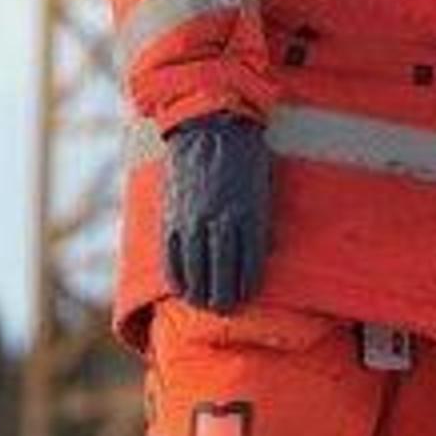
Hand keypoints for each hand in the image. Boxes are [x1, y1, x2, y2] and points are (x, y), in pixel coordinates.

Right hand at [162, 114, 271, 311]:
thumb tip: (261, 250)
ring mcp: (194, 218)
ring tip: (203, 305)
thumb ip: (259, 220)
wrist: (210, 125)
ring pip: (195, 267)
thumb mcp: (263, 186)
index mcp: (248, 214)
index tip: (246, 298)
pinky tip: (180, 288)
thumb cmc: (246, 155)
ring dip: (199, 291)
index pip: (248, 263)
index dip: (247, 286)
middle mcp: (220, 220)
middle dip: (224, 297)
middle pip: (221, 272)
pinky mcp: (174, 213)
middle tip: (225, 310)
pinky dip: (176, 274)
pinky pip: (172, 252)